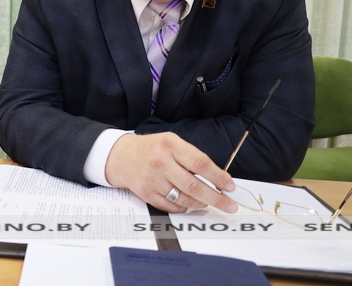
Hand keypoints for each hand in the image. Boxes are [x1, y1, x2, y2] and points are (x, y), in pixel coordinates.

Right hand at [105, 132, 237, 213]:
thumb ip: (191, 157)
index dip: (218, 177)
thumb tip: (217, 178)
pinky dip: (183, 208)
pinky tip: (189, 204)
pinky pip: (171, 207)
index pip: (200, 163)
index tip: (230, 186)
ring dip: (200, 204)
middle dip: (216, 198)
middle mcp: (160, 162)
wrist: (121, 156)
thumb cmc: (152, 149)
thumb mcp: (171, 142)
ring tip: (208, 202)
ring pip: (183, 199)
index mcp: (170, 145)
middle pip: (193, 186)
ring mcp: (152, 179)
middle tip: (229, 205)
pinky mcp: (145, 193)